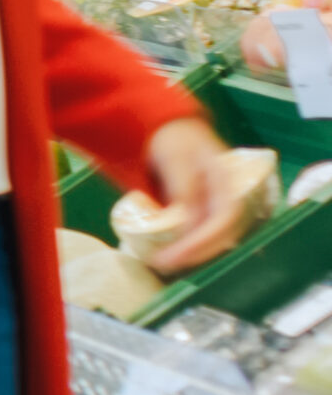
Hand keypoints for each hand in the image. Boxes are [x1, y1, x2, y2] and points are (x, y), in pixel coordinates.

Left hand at [146, 119, 247, 274]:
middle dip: (196, 254)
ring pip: (219, 238)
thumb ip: (184, 190)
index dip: (204, 241)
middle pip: (225, 234)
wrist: (173, 130)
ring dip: (196, 254)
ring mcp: (224, 204)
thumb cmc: (176, 141)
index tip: (178, 256)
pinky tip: (174, 255)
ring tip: (165, 263)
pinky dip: (194, 247)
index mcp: (229, 182)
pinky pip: (208, 233)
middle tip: (163, 263)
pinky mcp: (212, 211)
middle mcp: (232, 196)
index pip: (226, 219)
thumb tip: (189, 228)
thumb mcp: (177, 160)